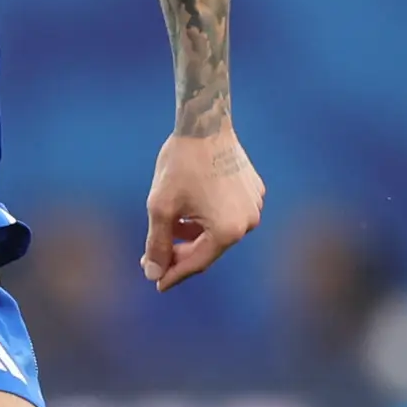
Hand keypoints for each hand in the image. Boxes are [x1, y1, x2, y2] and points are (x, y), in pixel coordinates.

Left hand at [142, 125, 262, 289]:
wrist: (204, 123)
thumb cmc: (180, 164)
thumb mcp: (161, 207)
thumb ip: (157, 244)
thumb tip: (154, 275)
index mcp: (228, 231)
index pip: (196, 263)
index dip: (172, 274)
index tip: (155, 283)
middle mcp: (248, 222)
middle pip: (208, 249)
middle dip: (180, 253)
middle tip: (152, 255)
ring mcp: (254, 205)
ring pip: (217, 231)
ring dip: (192, 234)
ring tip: (168, 226)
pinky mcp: (254, 189)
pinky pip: (228, 213)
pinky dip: (206, 217)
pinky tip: (187, 209)